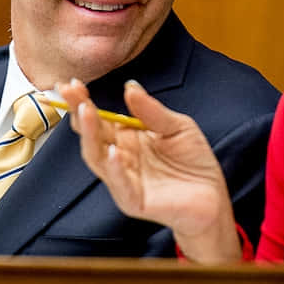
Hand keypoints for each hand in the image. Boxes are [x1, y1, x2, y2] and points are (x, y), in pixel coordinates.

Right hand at [64, 78, 241, 262]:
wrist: (214, 196)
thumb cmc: (194, 162)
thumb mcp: (177, 126)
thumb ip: (151, 111)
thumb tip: (130, 86)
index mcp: (126, 137)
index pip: (98, 118)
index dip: (84, 101)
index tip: (73, 82)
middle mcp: (119, 157)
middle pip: (91, 134)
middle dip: (78, 112)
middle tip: (69, 91)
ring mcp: (123, 180)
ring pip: (97, 157)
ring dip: (89, 135)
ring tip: (85, 112)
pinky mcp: (134, 200)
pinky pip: (120, 184)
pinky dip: (115, 169)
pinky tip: (113, 153)